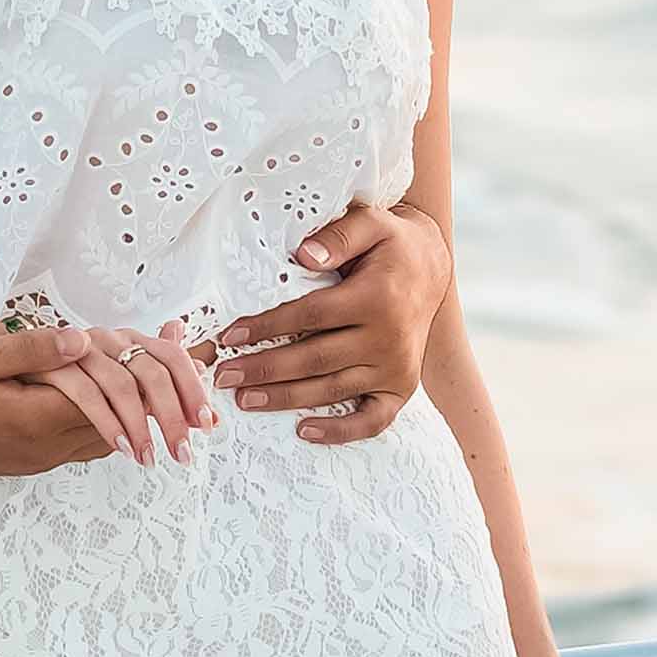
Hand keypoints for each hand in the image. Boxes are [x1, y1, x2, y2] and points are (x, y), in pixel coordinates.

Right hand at [0, 313, 218, 478]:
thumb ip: (30, 351)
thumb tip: (80, 339)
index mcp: (36, 420)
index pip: (113, 401)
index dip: (153, 381)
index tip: (187, 360)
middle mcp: (45, 447)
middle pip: (123, 430)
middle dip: (166, 415)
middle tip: (206, 412)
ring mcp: (38, 458)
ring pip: (108, 443)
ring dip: (146, 424)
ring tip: (184, 412)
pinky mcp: (30, 459)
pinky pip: (85, 445)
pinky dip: (116, 426)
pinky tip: (129, 412)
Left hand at [211, 198, 448, 446]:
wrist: (431, 271)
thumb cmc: (390, 246)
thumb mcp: (370, 224)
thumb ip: (338, 235)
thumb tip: (304, 255)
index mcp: (377, 297)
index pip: (311, 316)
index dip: (268, 327)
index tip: (230, 336)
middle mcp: (389, 338)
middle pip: (315, 359)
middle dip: (264, 369)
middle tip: (224, 376)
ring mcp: (397, 368)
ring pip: (332, 390)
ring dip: (285, 399)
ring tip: (245, 400)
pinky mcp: (401, 389)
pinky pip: (371, 420)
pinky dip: (339, 432)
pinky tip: (303, 430)